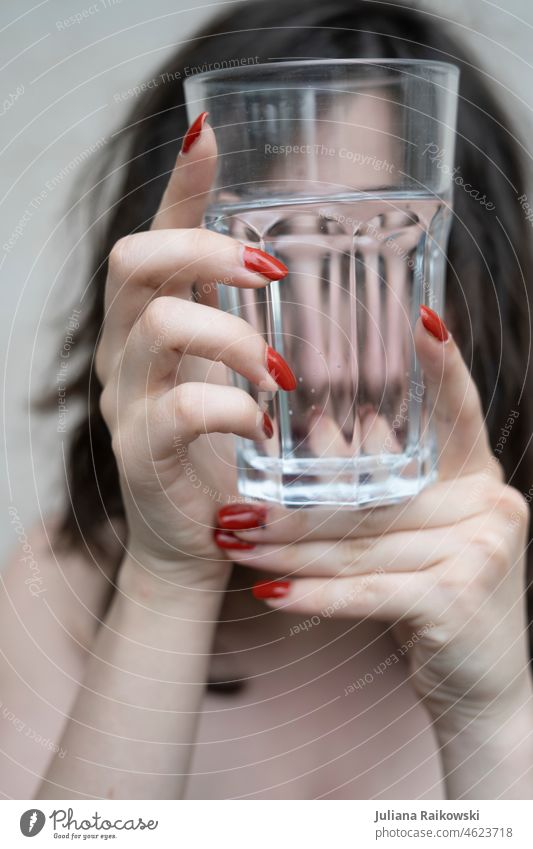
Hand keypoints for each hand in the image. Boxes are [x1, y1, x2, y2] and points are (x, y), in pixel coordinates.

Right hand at [95, 113, 294, 580]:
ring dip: (235, 339)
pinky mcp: (140, 451)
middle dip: (206, 251)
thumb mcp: (233, 373)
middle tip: (270, 274)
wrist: (196, 535)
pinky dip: (235, 408)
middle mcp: (125, 350)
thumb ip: (246, 321)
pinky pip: (182, 408)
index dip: (179, 185)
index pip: (152, 234)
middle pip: (134, 260)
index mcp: (150, 321)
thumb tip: (287, 269)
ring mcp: (127, 399)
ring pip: (160, 326)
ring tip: (282, 373)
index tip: (209, 137)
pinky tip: (263, 425)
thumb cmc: (222, 449)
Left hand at [214, 309, 531, 721]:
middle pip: (374, 495)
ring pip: (359, 543)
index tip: (417, 318)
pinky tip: (267, 595)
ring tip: (232, 540)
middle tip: (233, 503)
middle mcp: (489, 504)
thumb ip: (385, 484)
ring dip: (286, 548)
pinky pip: (367, 591)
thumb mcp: (418, 534)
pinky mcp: (458, 598)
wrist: (486, 685)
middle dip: (295, 505)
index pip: (457, 413)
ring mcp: (480, 549)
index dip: (439, 366)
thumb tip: (334, 427)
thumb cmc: (442, 596)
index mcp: (479, 479)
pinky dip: (313, 596)